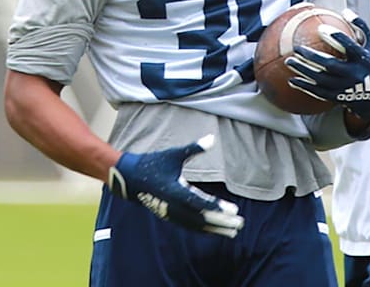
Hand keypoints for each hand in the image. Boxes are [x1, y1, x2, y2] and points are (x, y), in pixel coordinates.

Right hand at [107, 134, 243, 237]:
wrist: (129, 178)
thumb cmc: (154, 163)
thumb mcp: (174, 154)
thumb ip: (194, 149)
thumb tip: (212, 139)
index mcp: (175, 191)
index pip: (200, 203)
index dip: (218, 207)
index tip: (234, 210)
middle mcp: (173, 206)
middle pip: (202, 218)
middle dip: (222, 221)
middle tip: (240, 223)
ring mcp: (171, 213)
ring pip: (196, 225)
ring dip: (216, 228)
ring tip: (233, 231)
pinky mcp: (169, 216)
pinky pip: (189, 226)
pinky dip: (204, 229)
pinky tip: (217, 230)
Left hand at [285, 11, 369, 117]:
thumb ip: (361, 28)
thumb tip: (345, 11)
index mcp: (364, 59)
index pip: (349, 46)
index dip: (336, 37)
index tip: (321, 29)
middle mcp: (354, 74)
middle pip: (330, 65)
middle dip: (311, 56)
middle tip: (297, 48)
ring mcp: (345, 88)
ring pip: (321, 79)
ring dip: (303, 70)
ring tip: (289, 62)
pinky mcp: (338, 98)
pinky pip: (318, 92)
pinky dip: (305, 86)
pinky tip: (293, 80)